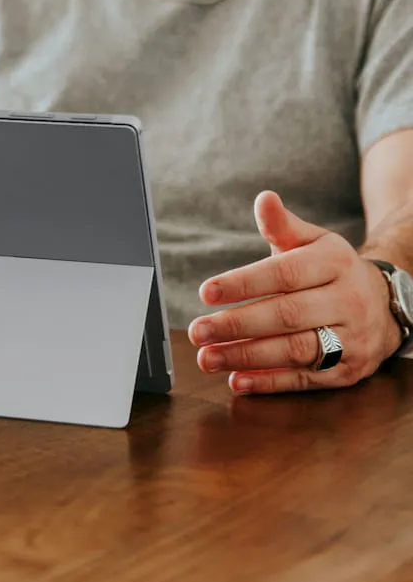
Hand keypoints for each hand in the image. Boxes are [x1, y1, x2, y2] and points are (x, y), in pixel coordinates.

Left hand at [187, 190, 400, 393]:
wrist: (384, 305)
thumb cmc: (332, 270)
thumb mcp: (313, 242)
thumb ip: (283, 226)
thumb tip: (264, 199)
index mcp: (335, 264)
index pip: (284, 274)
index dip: (244, 283)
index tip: (206, 291)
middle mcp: (348, 302)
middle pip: (286, 316)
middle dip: (237, 325)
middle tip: (198, 330)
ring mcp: (352, 339)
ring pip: (295, 350)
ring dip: (247, 357)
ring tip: (208, 357)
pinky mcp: (349, 372)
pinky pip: (305, 379)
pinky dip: (269, 382)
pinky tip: (236, 380)